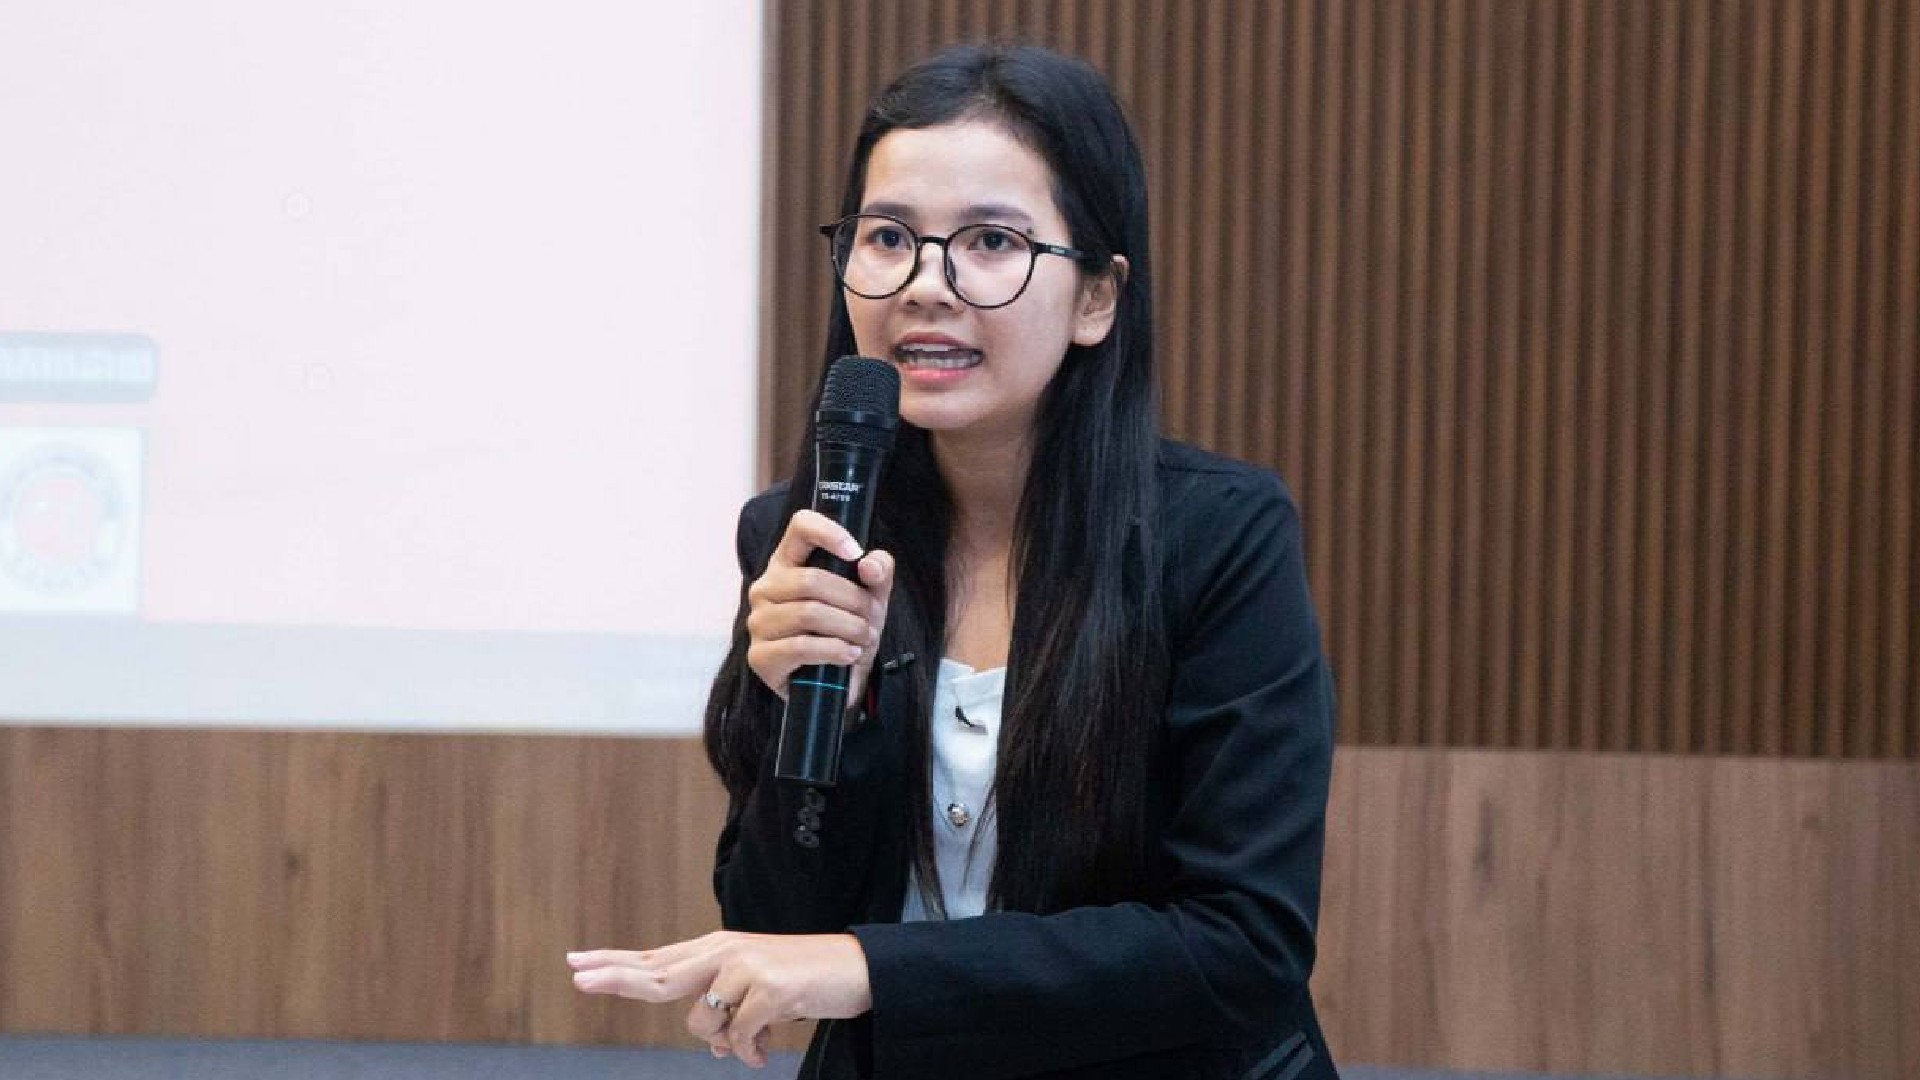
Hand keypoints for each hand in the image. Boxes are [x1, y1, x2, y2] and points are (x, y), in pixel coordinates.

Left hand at [567, 931, 872, 1068]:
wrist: (856, 969)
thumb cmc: (803, 981)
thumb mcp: (757, 994)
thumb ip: (727, 1013)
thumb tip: (712, 1048)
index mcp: (717, 950)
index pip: (656, 960)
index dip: (615, 964)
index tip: (576, 963)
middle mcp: (725, 951)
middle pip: (658, 973)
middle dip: (616, 978)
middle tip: (577, 976)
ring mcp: (746, 966)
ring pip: (702, 1022)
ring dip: (725, 1044)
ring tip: (756, 1039)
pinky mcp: (768, 987)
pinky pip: (738, 1038)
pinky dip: (751, 1052)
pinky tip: (768, 1049)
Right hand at [745, 510, 894, 707]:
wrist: (836, 683)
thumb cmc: (846, 630)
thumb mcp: (870, 598)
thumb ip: (878, 573)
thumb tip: (869, 564)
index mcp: (788, 562)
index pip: (800, 527)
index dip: (829, 533)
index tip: (856, 553)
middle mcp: (765, 588)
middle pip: (811, 580)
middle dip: (853, 600)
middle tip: (872, 619)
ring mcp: (758, 622)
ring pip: (808, 614)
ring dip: (848, 627)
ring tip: (864, 638)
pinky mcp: (760, 656)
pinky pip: (800, 647)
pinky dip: (834, 650)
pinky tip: (849, 654)